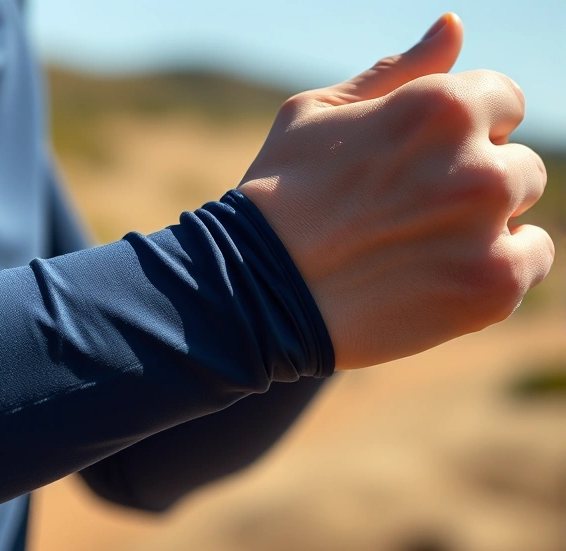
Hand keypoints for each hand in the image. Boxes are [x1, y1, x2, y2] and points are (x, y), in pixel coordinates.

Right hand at [237, 13, 553, 369]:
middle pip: (518, 165)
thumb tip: (452, 26)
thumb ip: (396, 71)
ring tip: (420, 248)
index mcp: (443, 108)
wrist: (252, 291)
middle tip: (410, 214)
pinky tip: (439, 277)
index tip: (424, 162)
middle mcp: (477, 165)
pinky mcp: (492, 287)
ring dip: (487, 227)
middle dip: (473, 183)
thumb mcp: (319, 113)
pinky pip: (531, 264)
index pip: (505, 101)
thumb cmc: (276, 194)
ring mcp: (489, 230)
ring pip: (525, 216)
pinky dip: (496, 271)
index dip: (465, 131)